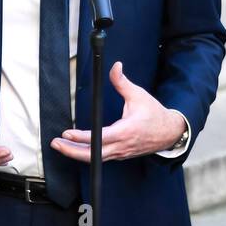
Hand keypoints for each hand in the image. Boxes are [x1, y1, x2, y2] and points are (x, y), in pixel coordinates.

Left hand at [52, 62, 186, 162]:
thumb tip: (115, 67)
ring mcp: (121, 153)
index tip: (67, 133)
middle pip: (92, 155)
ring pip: (95, 159)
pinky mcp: (120, 155)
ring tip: (61, 145)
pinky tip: (76, 149)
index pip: (99, 137)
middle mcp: (122, 145)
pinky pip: (101, 158)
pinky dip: (87, 155)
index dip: (81, 137)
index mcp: (126, 131)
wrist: (169, 132)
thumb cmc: (154, 114)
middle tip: (56, 143)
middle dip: (71, 151)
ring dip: (76, 153)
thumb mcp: (138, 95)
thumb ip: (122, 82)